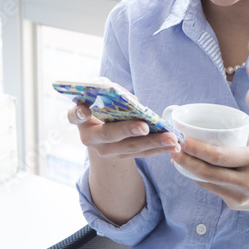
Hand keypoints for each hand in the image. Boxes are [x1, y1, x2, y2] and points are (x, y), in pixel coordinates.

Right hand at [67, 102, 181, 158]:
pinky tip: (173, 145)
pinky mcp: (123, 157)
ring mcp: (106, 151)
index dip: (78, 112)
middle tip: (144, 127)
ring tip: (171, 139)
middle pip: (109, 135)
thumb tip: (131, 100)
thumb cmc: (102, 105)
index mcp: (81, 119)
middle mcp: (90, 138)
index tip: (84, 109)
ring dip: (153, 143)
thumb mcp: (102, 95)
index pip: (75, 116)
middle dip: (128, 130)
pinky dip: (158, 149)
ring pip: (130, 148)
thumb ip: (111, 91)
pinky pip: (141, 154)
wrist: (102, 132)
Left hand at [170, 130, 248, 213]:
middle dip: (184, 159)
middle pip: (207, 171)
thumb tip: (205, 126)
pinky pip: (213, 189)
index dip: (196, 148)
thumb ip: (236, 136)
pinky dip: (200, 178)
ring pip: (207, 182)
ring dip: (188, 170)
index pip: (218, 155)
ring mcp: (241, 197)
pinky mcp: (237, 206)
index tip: (181, 138)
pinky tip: (191, 169)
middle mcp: (247, 181)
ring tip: (176, 156)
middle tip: (171, 147)